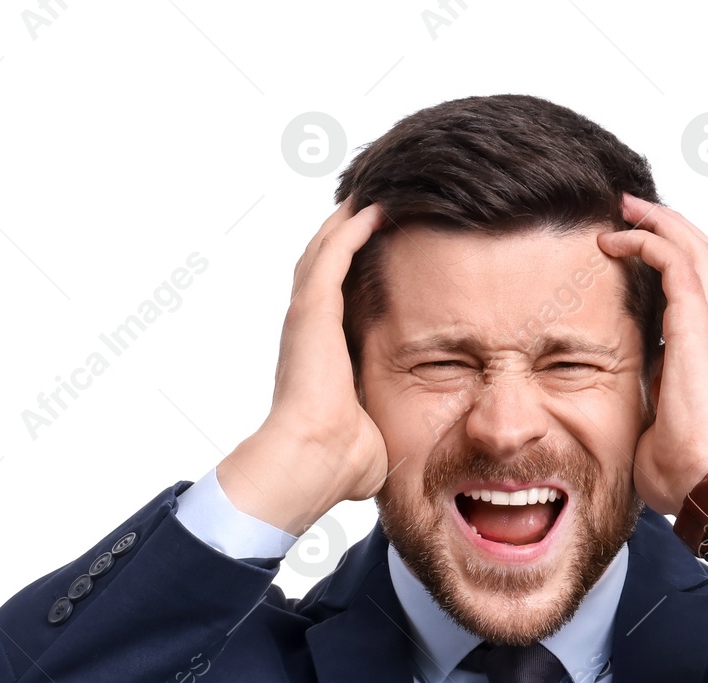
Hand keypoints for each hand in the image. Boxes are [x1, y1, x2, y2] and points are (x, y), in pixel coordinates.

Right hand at [217, 199, 390, 533]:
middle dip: (348, 233)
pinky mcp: (312, 310)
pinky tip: (376, 205)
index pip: (337, 301)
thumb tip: (401, 447)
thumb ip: (382, 426)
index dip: (354, 273)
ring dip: (350, 220)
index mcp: (320, 356)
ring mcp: (306, 317)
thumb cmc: (340, 464)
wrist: (314, 462)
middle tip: (374, 203)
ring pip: (326, 250)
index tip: (380, 254)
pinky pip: (333, 253)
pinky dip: (352, 227)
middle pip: (325, 265)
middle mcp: (308, 330)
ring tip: (376, 192)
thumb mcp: (371, 436)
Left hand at [599, 195, 707, 569]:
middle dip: (668, 225)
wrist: (704, 481)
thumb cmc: (681, 470)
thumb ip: (642, 402)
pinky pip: (675, 263)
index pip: (695, 290)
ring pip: (695, 248)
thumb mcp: (652, 424)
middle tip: (629, 209)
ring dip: (659, 221)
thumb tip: (618, 409)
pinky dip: (648, 242)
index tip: (633, 248)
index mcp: (703, 355)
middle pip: (704, 256)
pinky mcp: (696, 328)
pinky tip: (616, 240)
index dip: (671, 260)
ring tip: (625, 207)